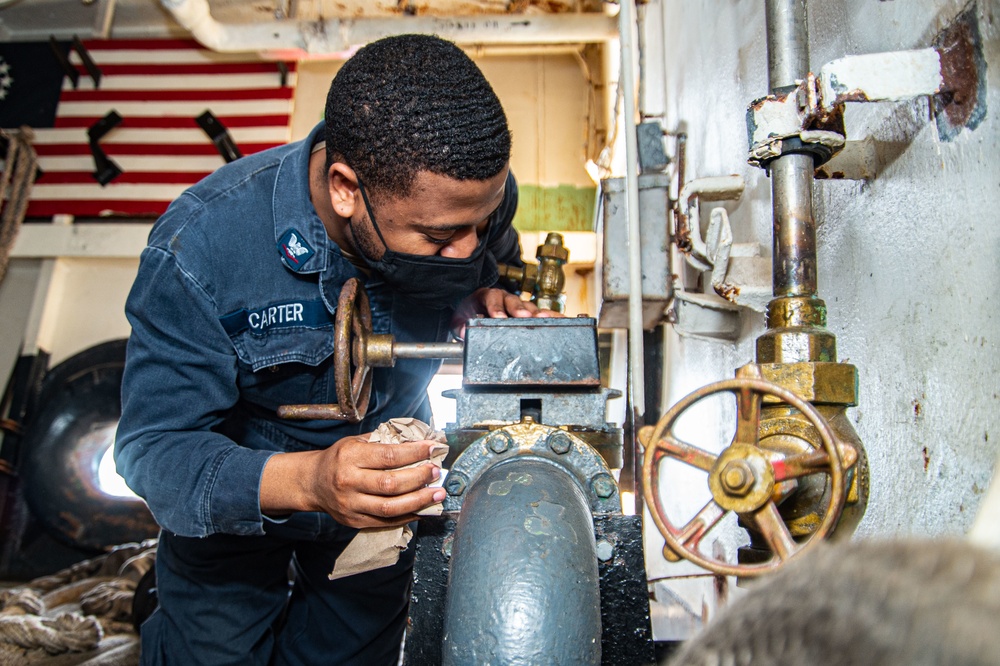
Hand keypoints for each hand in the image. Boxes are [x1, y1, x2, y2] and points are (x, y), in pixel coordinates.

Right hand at [261, 436, 444, 528]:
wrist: (312, 483)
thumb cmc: (339, 459)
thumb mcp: (356, 442)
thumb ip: (384, 442)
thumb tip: (419, 440)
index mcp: (350, 457)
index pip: (388, 456)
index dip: (414, 452)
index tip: (433, 448)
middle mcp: (349, 482)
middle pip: (391, 484)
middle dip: (419, 478)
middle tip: (437, 472)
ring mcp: (351, 505)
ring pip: (390, 507)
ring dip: (419, 501)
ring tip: (437, 493)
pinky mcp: (355, 521)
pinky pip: (386, 522)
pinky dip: (408, 516)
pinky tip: (423, 509)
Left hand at [451, 287, 562, 337]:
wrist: (476, 309)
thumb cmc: (470, 313)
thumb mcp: (459, 320)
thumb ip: (459, 327)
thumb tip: (463, 333)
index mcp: (487, 296)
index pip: (491, 298)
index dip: (495, 307)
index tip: (498, 317)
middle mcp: (505, 298)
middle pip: (513, 301)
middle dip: (519, 309)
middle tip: (524, 317)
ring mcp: (519, 304)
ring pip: (529, 306)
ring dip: (536, 313)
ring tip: (543, 319)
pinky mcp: (530, 313)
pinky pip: (542, 313)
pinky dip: (551, 316)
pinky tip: (561, 320)